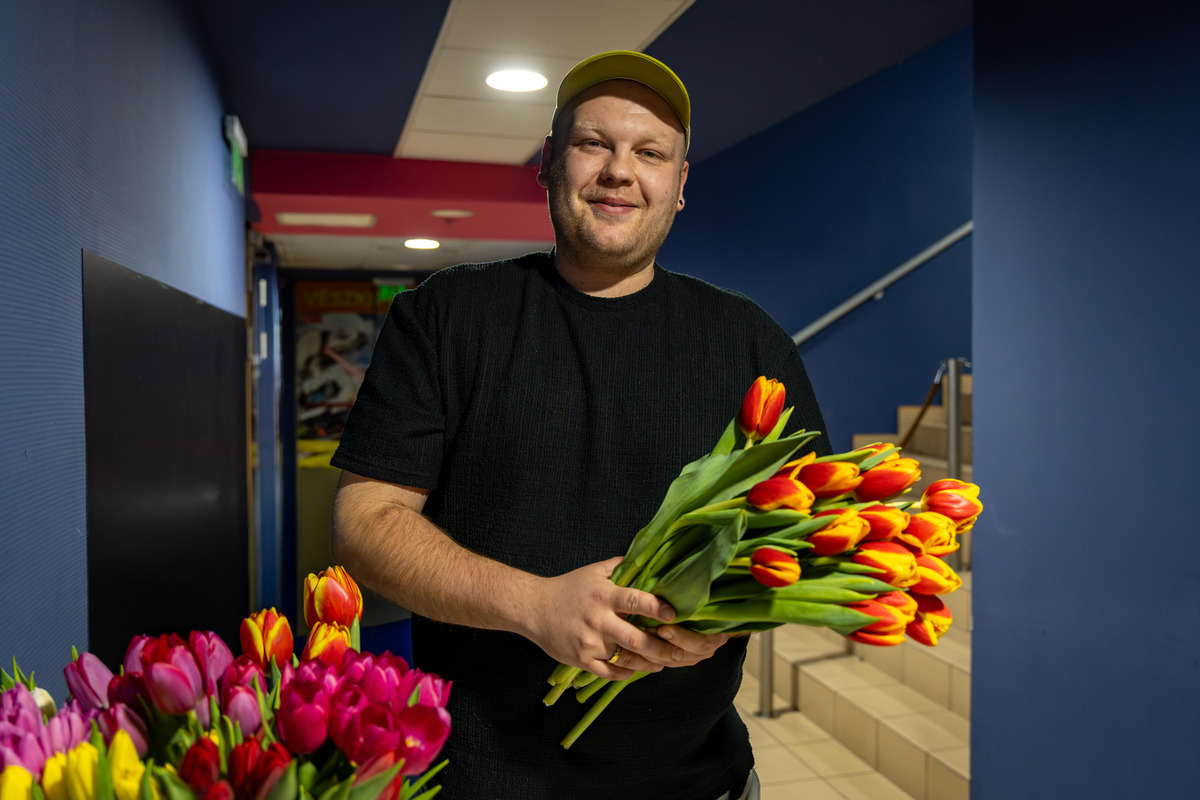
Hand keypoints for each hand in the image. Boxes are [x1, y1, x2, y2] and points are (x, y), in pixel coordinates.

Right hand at [523, 557, 729, 680]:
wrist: (534, 608)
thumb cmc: (567, 587)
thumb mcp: (593, 571)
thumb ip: (620, 566)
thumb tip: (646, 558)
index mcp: (604, 595)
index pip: (635, 601)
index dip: (656, 608)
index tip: (674, 614)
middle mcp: (598, 620)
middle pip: (635, 638)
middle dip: (660, 647)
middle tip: (678, 650)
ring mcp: (589, 643)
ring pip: (626, 659)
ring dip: (648, 663)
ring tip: (664, 663)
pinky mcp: (581, 659)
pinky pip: (609, 672)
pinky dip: (625, 673)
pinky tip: (637, 670)